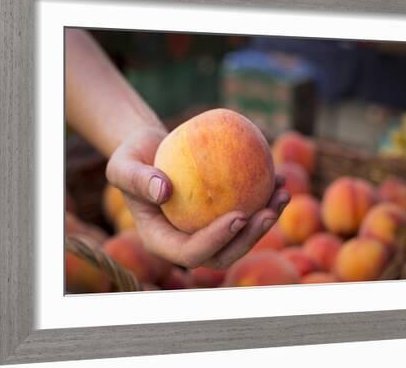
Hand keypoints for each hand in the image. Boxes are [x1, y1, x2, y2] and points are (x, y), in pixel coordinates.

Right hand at [106, 126, 289, 269]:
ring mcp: (204, 229)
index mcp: (161, 240)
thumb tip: (164, 191)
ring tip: (283, 192)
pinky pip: (245, 210)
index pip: (190, 253)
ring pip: (240, 237)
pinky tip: (279, 175)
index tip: (239, 215)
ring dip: (266, 220)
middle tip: (268, 211)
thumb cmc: (132, 155)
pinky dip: (264, 197)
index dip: (216, 242)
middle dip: (250, 239)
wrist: (149, 149)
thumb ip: (137, 178)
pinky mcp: (219, 213)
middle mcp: (185, 241)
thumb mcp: (122, 163)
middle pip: (222, 255)